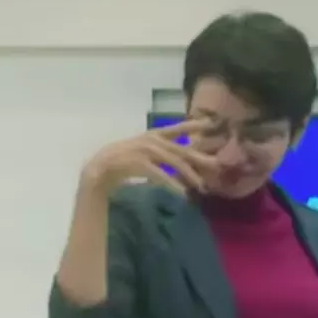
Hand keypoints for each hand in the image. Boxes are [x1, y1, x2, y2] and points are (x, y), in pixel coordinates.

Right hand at [81, 118, 216, 196]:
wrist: (101, 168)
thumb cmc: (123, 161)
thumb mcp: (145, 152)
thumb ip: (162, 154)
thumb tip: (182, 163)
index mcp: (153, 135)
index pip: (177, 128)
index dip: (194, 125)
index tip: (210, 123)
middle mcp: (152, 141)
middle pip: (182, 149)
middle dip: (200, 157)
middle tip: (217, 165)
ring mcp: (146, 151)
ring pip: (175, 163)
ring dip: (190, 176)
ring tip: (201, 187)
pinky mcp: (141, 164)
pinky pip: (162, 176)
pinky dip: (173, 186)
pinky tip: (182, 194)